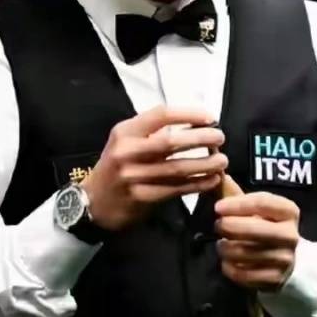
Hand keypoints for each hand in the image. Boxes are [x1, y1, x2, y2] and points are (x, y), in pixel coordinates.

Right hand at [81, 106, 227, 230]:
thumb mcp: (126, 141)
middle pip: (171, 142)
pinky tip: (212, 179)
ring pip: (177, 168)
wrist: (94, 202)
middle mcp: (127, 152)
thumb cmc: (118, 165)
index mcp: (126, 132)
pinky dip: (198, 184)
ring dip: (205, 164)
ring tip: (222, 161)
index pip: (161, 115)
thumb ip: (153, 131)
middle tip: (220, 138)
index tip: (210, 117)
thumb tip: (196, 123)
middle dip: (201, 139)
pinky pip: (176, 189)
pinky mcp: (142, 198)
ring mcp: (133, 177)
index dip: (189, 114)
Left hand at [214, 186, 299, 291]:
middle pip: (254, 228)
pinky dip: (229, 268)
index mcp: (289, 211)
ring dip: (225, 249)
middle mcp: (291, 234)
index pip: (262, 202)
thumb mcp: (257, 209)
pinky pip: (243, 274)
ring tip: (222, 245)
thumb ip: (236, 194)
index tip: (218, 207)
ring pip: (245, 252)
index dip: (237, 204)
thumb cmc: (266, 227)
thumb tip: (218, 176)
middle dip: (229, 226)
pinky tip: (227, 262)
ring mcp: (285, 259)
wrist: (286, 260)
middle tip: (218, 226)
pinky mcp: (275, 279)